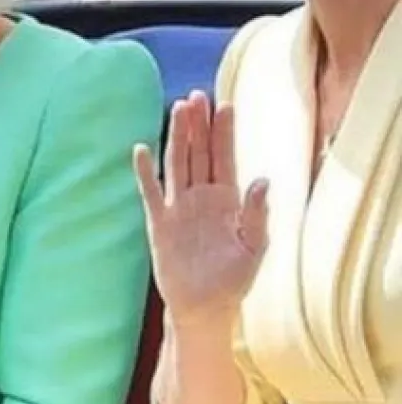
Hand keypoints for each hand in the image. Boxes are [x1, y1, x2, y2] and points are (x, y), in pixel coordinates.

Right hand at [133, 91, 268, 325]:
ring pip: (178, 164)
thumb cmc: (234, 279)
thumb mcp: (255, 248)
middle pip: (199, 152)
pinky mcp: (160, 223)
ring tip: (178, 109)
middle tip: (197, 95)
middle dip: (199, 124)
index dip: (224, 132)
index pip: (225, 157)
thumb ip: (257, 214)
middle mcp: (203, 197)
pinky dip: (145, 172)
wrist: (205, 307)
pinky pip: (151, 192)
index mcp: (228, 200)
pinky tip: (141, 149)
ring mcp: (180, 207)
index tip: (225, 104)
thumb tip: (261, 180)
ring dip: (178, 137)